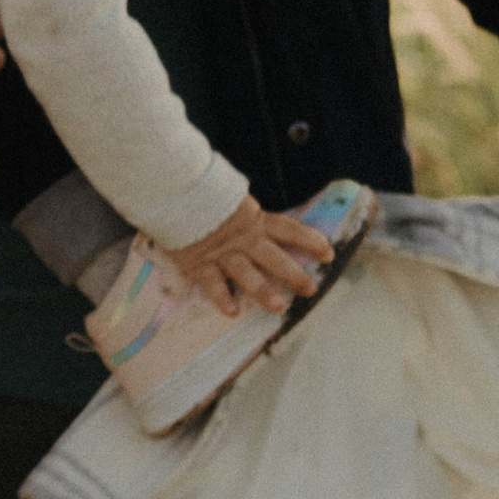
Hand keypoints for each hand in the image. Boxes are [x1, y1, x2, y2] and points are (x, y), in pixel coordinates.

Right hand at [166, 193, 333, 317]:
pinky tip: (231, 311)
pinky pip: (212, 283)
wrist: (170, 188)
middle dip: (294, 274)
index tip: (328, 254)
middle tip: (310, 289)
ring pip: (247, 274)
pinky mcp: (199, 262)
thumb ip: (243, 210)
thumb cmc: (199, 191)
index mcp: (253, 219)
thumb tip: (256, 218)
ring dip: (263, 291)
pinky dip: (221, 297)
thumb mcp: (229, 196)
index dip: (310, 241)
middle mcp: (242, 238)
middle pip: (274, 258)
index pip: (288, 229)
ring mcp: (221, 253)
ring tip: (278, 307)